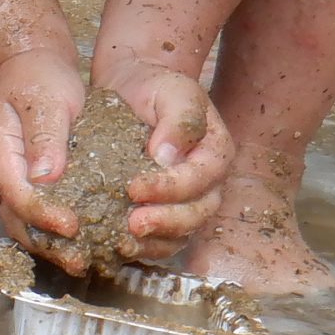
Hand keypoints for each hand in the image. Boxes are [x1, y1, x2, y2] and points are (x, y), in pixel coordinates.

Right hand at [0, 46, 87, 247]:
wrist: (30, 64)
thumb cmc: (38, 76)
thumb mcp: (45, 97)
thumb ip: (45, 135)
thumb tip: (46, 176)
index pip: (15, 191)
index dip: (41, 213)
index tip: (70, 225)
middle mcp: (2, 169)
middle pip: (14, 216)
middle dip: (46, 242)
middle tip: (79, 259)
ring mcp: (13, 176)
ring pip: (24, 220)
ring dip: (50, 244)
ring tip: (82, 260)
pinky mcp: (30, 179)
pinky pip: (38, 212)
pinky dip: (56, 231)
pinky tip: (83, 241)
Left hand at [96, 57, 232, 257]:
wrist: (133, 88)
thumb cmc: (154, 87)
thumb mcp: (173, 91)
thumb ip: (179, 119)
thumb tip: (168, 155)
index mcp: (216, 152)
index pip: (200, 178)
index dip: (170, 187)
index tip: (134, 187)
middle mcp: (209, 183)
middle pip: (197, 213)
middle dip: (165, 221)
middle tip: (132, 223)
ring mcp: (189, 202)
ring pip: (182, 233)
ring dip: (155, 241)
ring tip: (123, 241)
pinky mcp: (166, 213)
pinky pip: (163, 241)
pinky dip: (145, 247)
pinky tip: (119, 245)